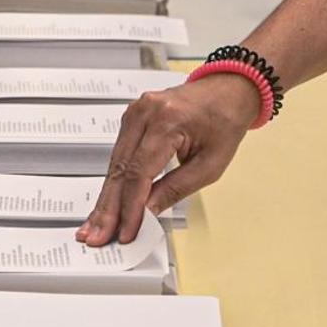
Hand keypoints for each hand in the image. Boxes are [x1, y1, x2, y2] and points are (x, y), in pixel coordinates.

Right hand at [76, 74, 260, 245]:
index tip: (126, 231)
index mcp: (168, 120)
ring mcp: (135, 112)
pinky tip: (107, 202)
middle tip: (98, 236)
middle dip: (108, 208)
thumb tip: (147, 212)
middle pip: (119, 169)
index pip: (139, 172)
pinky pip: (119, 154)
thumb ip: (176, 188)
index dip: (129, 207)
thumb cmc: (225, 121)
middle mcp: (146, 112)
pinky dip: (114, 180)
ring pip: (114, 163)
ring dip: (106, 198)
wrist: (228, 90)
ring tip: (97, 226)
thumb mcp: (210, 164)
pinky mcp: (132, 118)